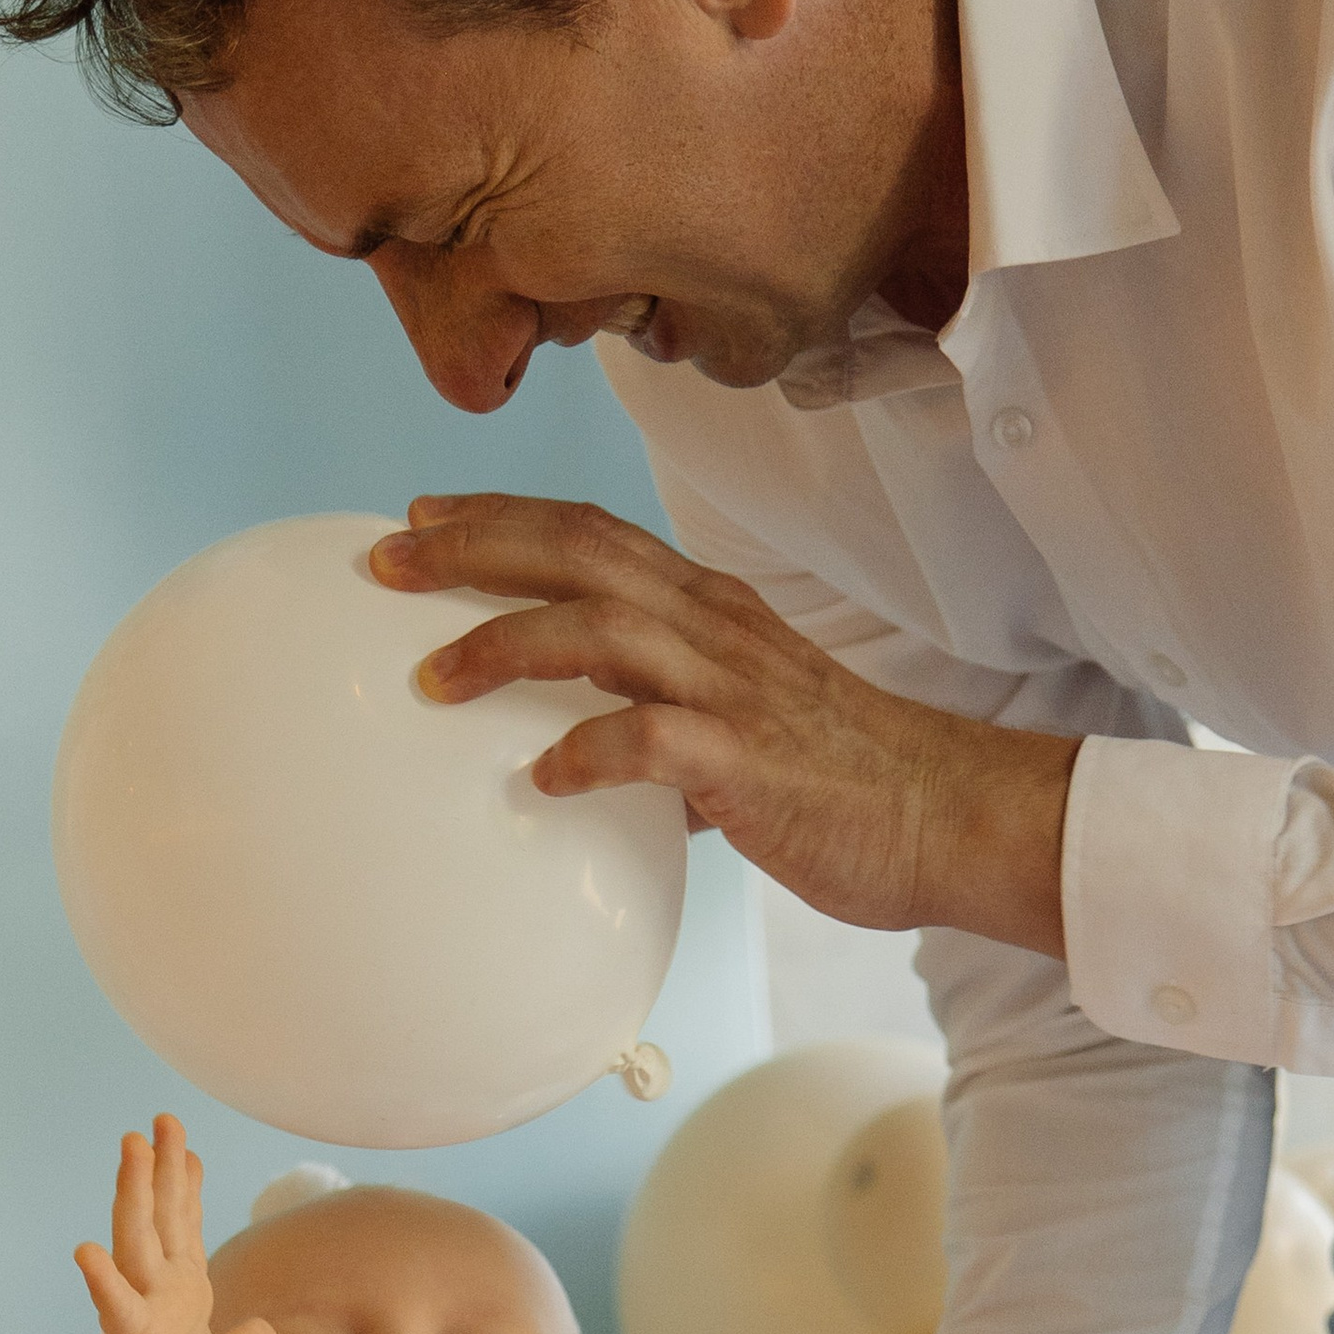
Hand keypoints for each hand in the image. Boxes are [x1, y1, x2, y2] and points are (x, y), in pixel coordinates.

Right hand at [75, 1115, 277, 1333]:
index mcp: (180, 1291)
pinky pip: (119, 1309)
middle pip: (161, 1216)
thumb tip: (265, 1332)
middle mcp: (161, 1289)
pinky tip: (86, 1251)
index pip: (184, 1226)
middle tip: (166, 1119)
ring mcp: (146, 1309)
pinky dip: (103, 1282)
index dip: (187, 1187)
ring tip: (133, 1145)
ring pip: (138, 1240)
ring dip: (134, 1192)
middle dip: (162, 1167)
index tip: (190, 1150)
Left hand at [372, 495, 1074, 958]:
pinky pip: (649, 743)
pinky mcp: (747, 761)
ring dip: (506, 643)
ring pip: (599, 631)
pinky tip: (539, 778)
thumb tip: (592, 754)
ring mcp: (731, 689)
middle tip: (385, 560)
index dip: (499, 519)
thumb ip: (665, 718)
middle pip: (576, 556)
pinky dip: (586, 754)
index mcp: (708, 611)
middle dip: (472, 550)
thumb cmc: (844, 779)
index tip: (418, 519)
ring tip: (433, 677)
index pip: (588, 536)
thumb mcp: (742, 722)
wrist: (948, 814)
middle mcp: (712, 629)